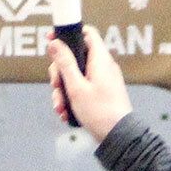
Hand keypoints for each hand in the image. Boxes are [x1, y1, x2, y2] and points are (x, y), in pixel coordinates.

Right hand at [47, 27, 132, 141]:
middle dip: (60, 72)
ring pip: (76, 76)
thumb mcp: (76, 87)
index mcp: (99, 59)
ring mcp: (102, 79)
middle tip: (55, 85)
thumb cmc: (99, 111)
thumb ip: (65, 63)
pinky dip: (72, 98)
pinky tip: (66, 114)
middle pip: (75, 57)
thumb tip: (55, 42)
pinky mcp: (101, 93)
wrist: (119, 138)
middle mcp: (102, 66)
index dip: (67, 33)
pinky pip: (83, 88)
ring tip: (60, 107)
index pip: (86, 33)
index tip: (51, 40)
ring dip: (63, 90)